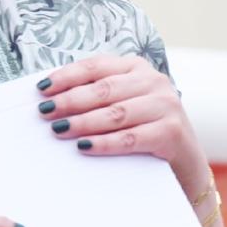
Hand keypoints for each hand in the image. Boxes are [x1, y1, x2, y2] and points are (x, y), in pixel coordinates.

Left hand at [34, 55, 204, 179]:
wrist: (184, 161)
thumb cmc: (142, 127)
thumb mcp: (122, 102)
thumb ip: (96, 95)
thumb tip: (50, 98)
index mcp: (136, 67)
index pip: (95, 66)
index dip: (66, 77)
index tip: (41, 89)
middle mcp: (154, 81)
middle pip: (103, 89)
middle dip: (70, 101)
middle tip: (44, 112)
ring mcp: (166, 105)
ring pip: (115, 113)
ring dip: (83, 122)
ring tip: (58, 129)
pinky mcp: (172, 132)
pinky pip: (130, 138)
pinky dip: (104, 143)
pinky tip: (83, 147)